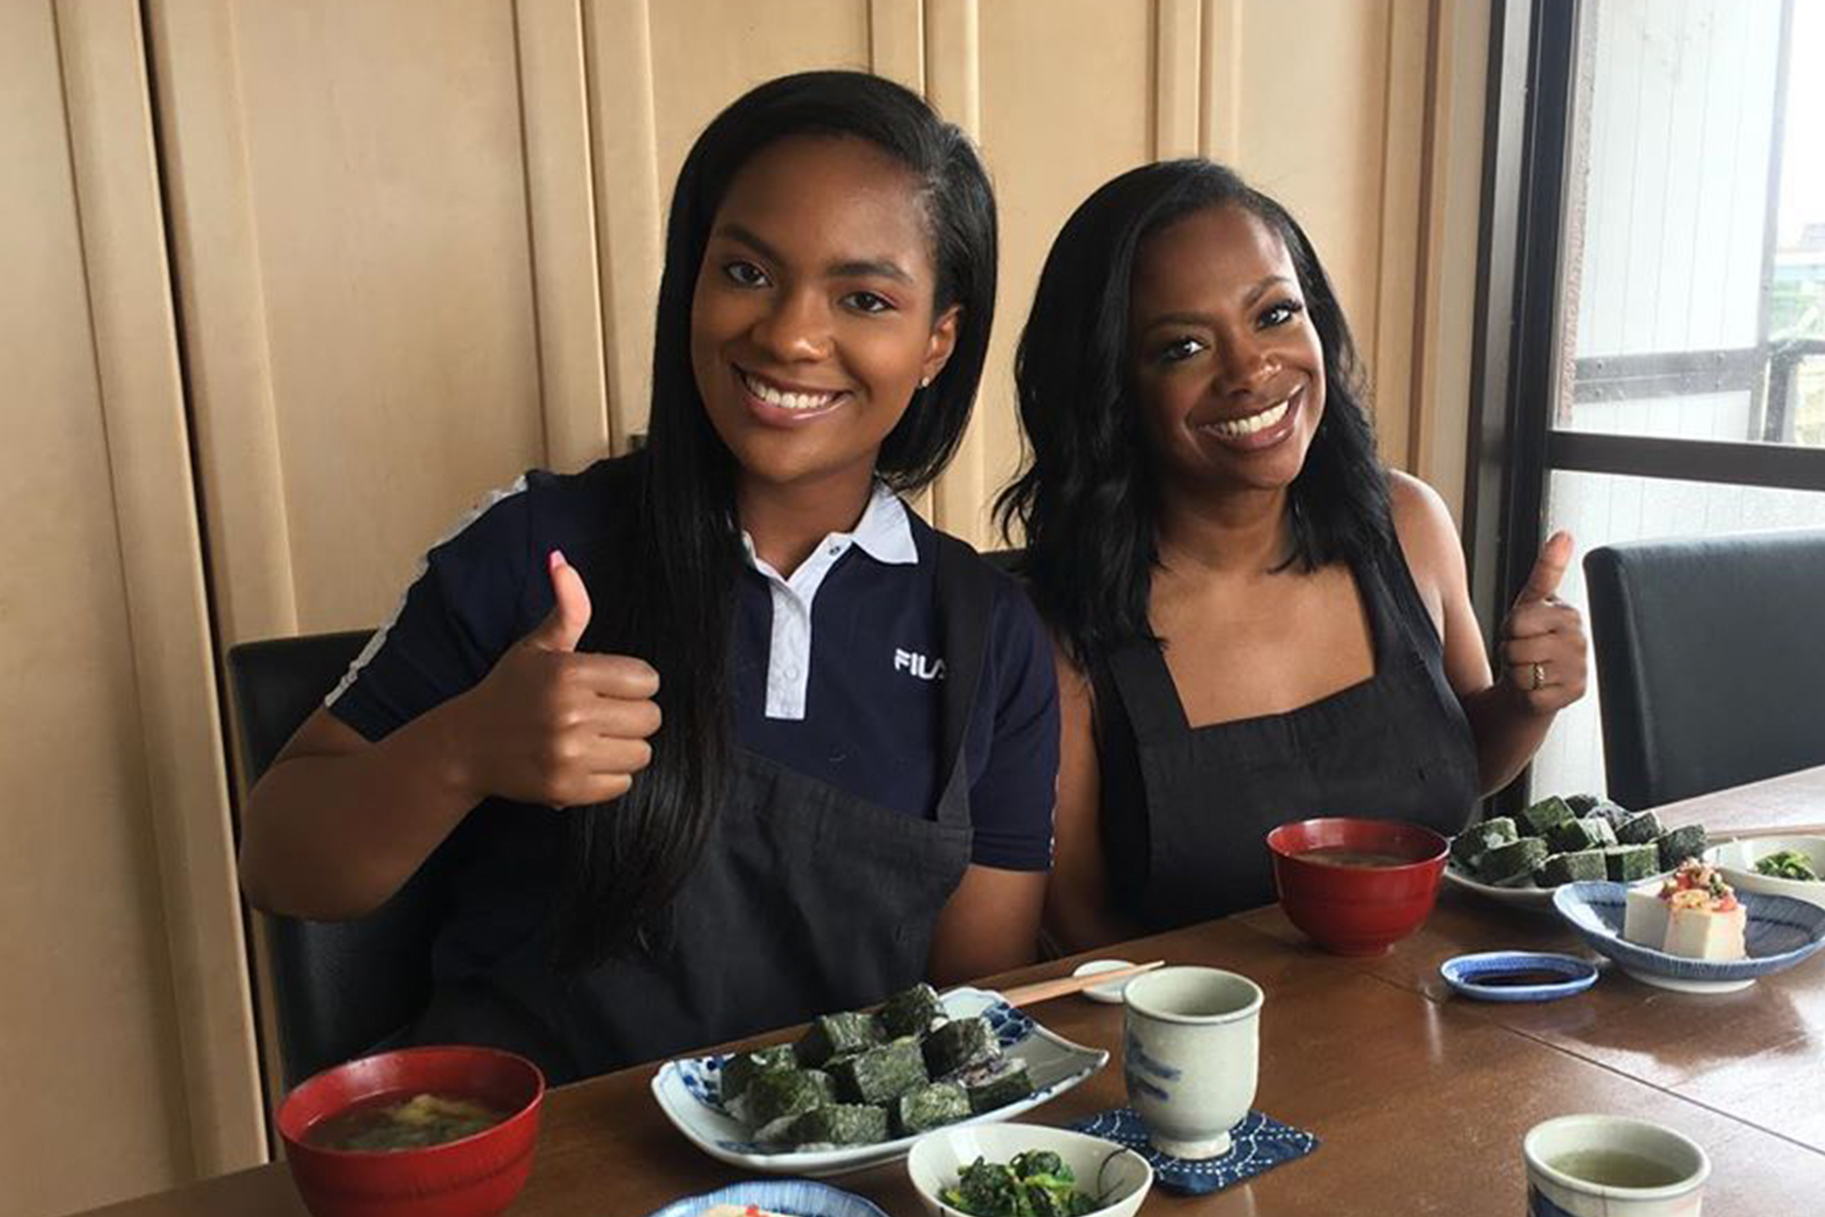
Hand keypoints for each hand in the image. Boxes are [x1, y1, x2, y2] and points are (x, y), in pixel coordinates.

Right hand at [452, 550, 660, 806]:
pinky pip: (623, 783)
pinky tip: (584, 761)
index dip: (634, 682)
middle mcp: (570, 713)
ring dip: (624, 746)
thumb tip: (562, 560)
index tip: (612, 686)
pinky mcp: (566, 789)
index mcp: (569, 673)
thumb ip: (567, 608)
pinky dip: (610, 776)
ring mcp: (568, 755)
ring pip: (641, 753)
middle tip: (604, 714)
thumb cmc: (510, 690)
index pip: (647, 679)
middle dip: (633, 714)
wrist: (465, 747)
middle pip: (650, 718)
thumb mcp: (537, 646)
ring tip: (594, 738)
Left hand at [1497, 530, 1587, 714]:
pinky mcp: (1573, 696)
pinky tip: (1535, 687)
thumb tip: (1565, 534)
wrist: (1532, 684)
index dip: (1509, 628)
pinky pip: (1530, 693)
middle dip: (1509, 650)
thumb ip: (1546, 570)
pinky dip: (1524, 693)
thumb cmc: (1529, 639)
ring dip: (1515, 672)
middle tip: (1522, 652)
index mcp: (1569, 614)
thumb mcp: (1532, 603)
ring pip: (1521, 671)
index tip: (1520, 630)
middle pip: (1516, 646)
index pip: (1517, 621)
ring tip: (1528, 667)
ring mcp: (1580, 670)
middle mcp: (1581, 641)